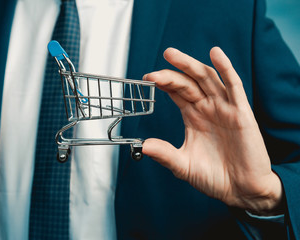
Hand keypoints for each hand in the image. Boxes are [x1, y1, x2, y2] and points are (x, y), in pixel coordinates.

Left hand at [143, 47, 283, 214]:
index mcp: (193, 117)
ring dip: (191, 65)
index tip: (148, 78)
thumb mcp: (183, 165)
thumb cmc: (214, 177)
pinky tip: (216, 54)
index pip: (177, 92)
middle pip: (189, 82)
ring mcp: (224, 108)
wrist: (241, 190)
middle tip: (158, 64)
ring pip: (207, 79)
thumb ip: (165, 154)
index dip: (164, 83)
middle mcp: (207, 108)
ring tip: (173, 55)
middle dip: (173, 72)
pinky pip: (234, 87)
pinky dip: (226, 68)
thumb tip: (143, 145)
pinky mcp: (241, 113)